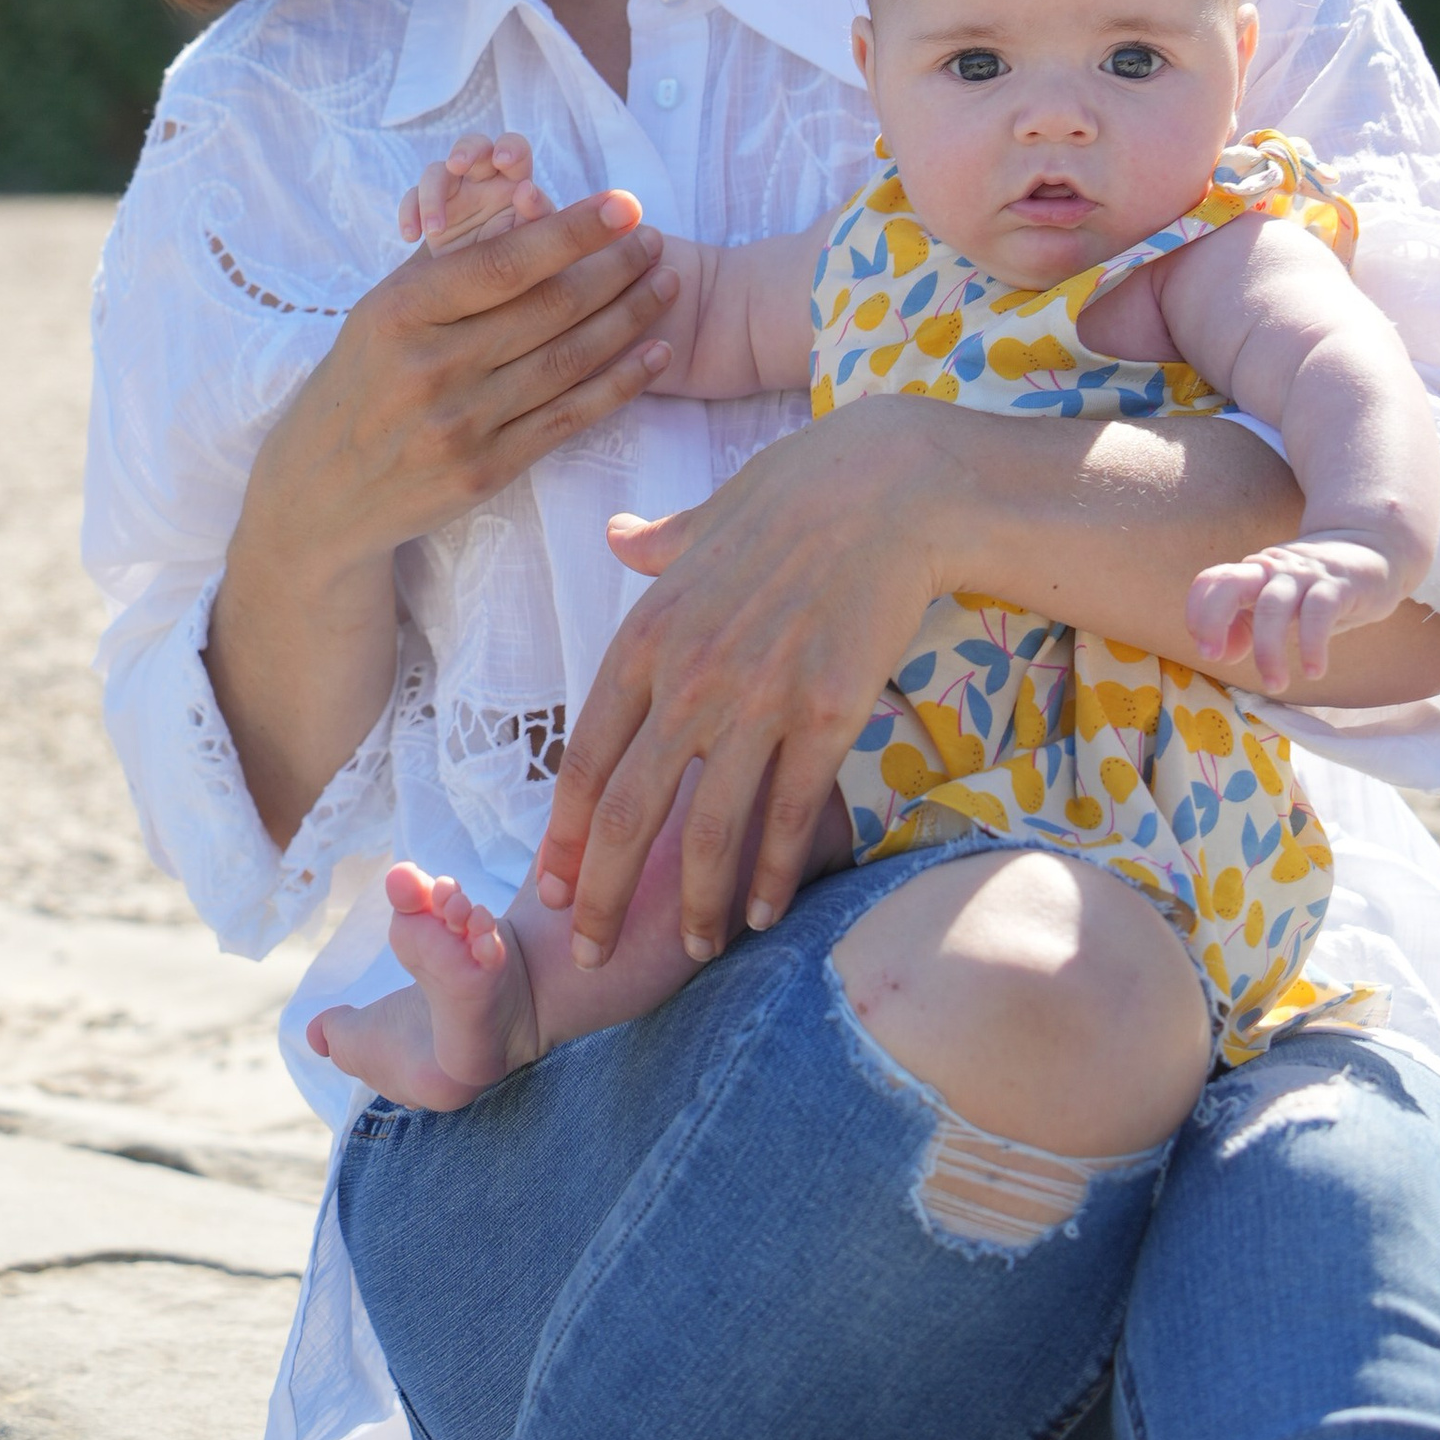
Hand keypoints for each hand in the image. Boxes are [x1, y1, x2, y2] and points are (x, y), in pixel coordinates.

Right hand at [240, 185, 677, 595]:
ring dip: (629, 318)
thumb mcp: (377, 314)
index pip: (504, 263)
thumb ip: (443, 262)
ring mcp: (460, 426)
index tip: (623, 206)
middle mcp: (431, 368)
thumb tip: (516, 202)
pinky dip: (620, 383)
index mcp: (399, 313)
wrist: (320, 496)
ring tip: (666, 284)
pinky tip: (654, 352)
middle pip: (548, 308)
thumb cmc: (357, 386)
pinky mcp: (486, 473)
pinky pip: (569, 418)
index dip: (573, 231)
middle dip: (615, 268)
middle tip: (655, 240)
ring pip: (569, 360)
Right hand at [398, 130, 553, 252]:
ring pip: (436, 172)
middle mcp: (483, 178)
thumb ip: (537, 214)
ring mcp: (453, 191)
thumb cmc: (521, 254)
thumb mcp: (535, 238)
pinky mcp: (429, 209)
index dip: (509, 148)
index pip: (514, 148)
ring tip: (435, 230)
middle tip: (458, 163)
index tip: (504, 161)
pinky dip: (409, 213)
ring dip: (432, 196)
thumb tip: (526, 190)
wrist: (491, 286)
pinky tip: (412, 236)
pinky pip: (412, 200)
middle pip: (472, 145)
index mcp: (514, 178)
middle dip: (465, 150)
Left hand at [535, 395, 949, 968]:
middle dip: (601, 897)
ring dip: (693, 903)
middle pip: (627, 813)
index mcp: (646, 635)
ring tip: (689, 950)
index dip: (562, 835)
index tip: (550, 886)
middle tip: (589, 954)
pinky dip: (770, 873)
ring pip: (707, 830)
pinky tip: (761, 913)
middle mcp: (689, 678)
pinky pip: (789, 815)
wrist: (890, 485)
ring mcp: (759, 700)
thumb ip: (655, 544)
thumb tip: (615, 534)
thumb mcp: (704, 518)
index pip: (584, 758)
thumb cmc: (795, 492)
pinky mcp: (828, 714)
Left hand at [1186, 536, 1404, 689]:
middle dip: (1213, 620)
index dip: (1199, 613)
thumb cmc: (1319, 585)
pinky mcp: (1339, 584)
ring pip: (1273, 606)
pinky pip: (1319, 613)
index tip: (1208, 649)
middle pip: (1230, 584)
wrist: (1375, 546)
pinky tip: (1313, 671)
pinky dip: (1312, 646)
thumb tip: (1223, 652)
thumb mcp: (1280, 603)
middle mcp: (1273, 569)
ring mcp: (1305, 574)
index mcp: (1254, 572)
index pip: (1211, 581)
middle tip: (1213, 659)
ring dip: (1267, 650)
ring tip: (1275, 684)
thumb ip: (1248, 625)